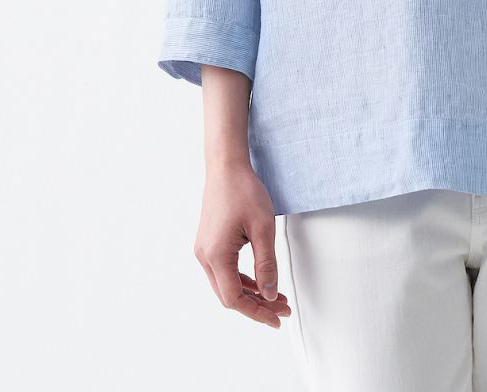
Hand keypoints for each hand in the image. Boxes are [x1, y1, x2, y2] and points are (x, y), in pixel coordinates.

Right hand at [193, 160, 291, 328]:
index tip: (276, 318)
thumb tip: (270, 293)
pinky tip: (260, 281)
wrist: (227, 167)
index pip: (234, 298)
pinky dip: (243, 279)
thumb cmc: (243, 191)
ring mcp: (205, 250)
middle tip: (282, 309)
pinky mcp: (210, 243)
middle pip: (229, 295)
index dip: (257, 312)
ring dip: (251, 293)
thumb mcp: (263, 228)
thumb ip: (267, 263)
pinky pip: (225, 271)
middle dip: (257, 305)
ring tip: (276, 297)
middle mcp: (205, 256)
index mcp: (216, 255)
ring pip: (226, 285)